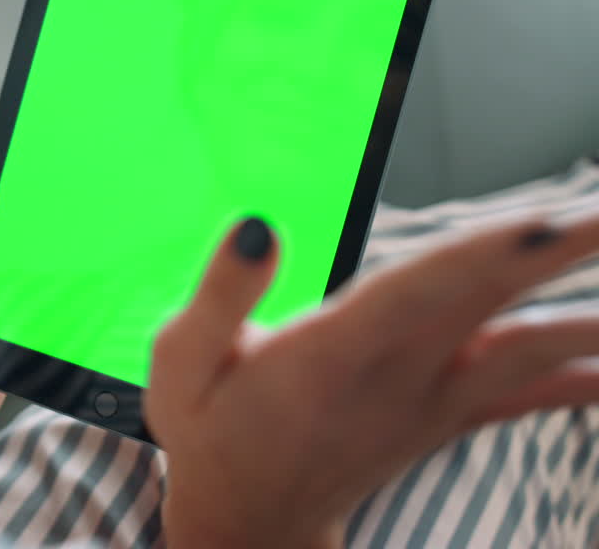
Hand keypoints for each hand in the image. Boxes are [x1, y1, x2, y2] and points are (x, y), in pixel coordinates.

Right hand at [148, 213, 598, 548]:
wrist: (247, 522)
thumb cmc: (210, 433)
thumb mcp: (180, 367)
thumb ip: (220, 295)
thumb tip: (259, 226)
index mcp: (327, 357)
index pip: (415, 293)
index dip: (480, 255)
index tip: (547, 220)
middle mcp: (393, 377)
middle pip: (489, 302)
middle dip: (561, 250)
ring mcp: (427, 402)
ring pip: (524, 349)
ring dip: (586, 315)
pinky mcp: (442, 419)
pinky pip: (526, 398)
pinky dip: (579, 378)